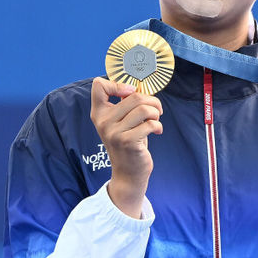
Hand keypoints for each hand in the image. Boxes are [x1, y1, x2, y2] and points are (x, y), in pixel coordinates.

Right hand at [90, 75, 163, 217]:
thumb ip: (125, 105)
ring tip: (156, 120)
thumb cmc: (128, 143)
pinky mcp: (127, 142)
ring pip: (143, 109)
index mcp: (99, 113)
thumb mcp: (121, 122)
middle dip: (152, 101)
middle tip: (157, 111)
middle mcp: (103, 121)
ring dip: (156, 113)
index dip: (118, 84)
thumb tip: (139, 88)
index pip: (98, 86)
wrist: (128, 173)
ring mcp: (114, 132)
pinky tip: (157, 131)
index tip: (131, 93)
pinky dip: (158, 126)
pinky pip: (150, 124)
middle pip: (134, 96)